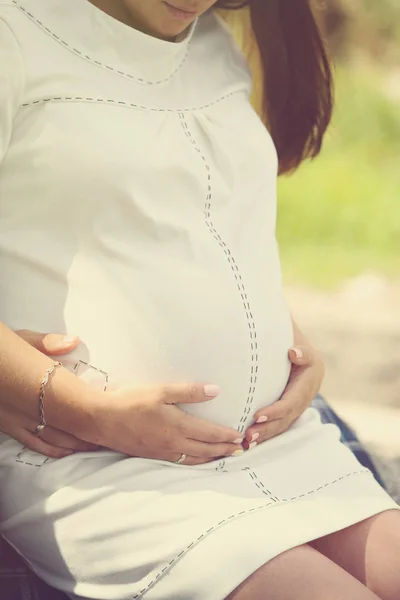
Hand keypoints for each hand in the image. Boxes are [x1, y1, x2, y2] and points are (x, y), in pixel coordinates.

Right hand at [7, 330, 99, 457]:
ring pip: (52, 438)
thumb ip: (47, 343)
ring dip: (73, 443)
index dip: (91, 412)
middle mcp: (27, 406)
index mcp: (37, 384)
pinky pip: (32, 443)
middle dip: (87, 432)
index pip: (71, 403)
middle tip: (108, 436)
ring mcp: (17, 419)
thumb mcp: (22, 340)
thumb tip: (73, 342)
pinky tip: (64, 452)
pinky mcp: (8, 425)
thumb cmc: (1, 350)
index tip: (109, 415)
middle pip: (65, 425)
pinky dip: (51, 449)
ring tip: (93, 446)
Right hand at [90, 383, 243, 464]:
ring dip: (211, 458)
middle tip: (239, 450)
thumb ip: (189, 391)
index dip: (226, 436)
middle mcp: (173, 444)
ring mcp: (162, 452)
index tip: (239, 436)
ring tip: (222, 457)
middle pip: (205, 450)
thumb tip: (216, 390)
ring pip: (193, 459)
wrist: (101, 419)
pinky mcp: (152, 455)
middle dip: (224, 450)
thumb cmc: (131, 401)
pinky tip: (194, 459)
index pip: (210, 434)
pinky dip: (193, 462)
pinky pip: (180, 462)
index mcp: (178, 427)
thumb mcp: (161, 391)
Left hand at [243, 345, 324, 449]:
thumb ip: (303, 352)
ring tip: (247, 441)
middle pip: (286, 418)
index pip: (291, 402)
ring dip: (265, 435)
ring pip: (282, 425)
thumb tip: (294, 353)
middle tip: (248, 435)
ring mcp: (298, 407)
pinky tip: (251, 442)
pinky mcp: (289, 411)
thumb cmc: (299, 348)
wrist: (304, 355)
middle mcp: (304, 399)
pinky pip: (278, 424)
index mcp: (309, 384)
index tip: (257, 416)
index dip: (276, 411)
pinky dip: (266, 434)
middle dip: (268, 428)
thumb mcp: (304, 348)